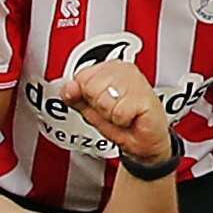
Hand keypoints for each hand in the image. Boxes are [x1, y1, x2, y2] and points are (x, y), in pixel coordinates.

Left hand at [51, 52, 182, 175]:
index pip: (81, 77)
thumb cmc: (122, 124)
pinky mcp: (145, 96)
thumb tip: (67, 89)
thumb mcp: (92, 111)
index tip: (100, 103)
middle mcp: (123, 69)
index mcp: (108, 68)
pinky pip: (119, 113)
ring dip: (110, 115)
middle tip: (113, 111)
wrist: (144, 143)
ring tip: (121, 115)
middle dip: (98, 106)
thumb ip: (77, 98)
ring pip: (104, 99)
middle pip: (91, 87)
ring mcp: (136, 81)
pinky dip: (122, 121)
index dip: (87, 97)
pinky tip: (131, 118)